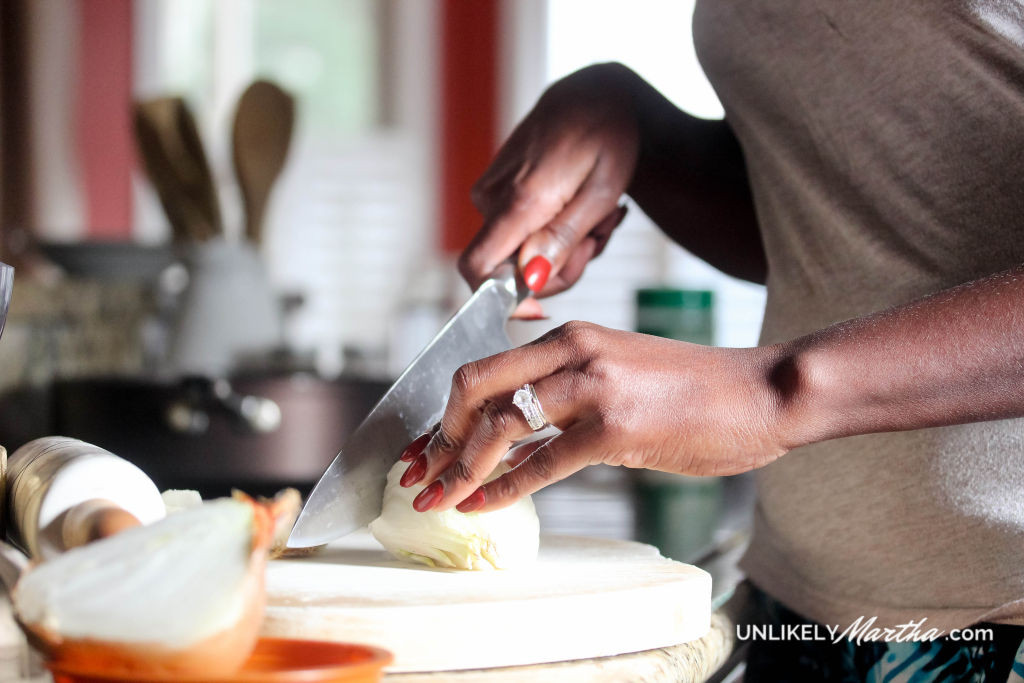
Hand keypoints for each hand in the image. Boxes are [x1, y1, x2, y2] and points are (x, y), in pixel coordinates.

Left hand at [396, 321, 789, 512]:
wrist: (759, 392)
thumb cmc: (692, 389)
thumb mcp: (618, 372)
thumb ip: (566, 392)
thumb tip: (516, 432)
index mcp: (569, 336)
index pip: (484, 368)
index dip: (444, 411)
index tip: (425, 444)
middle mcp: (572, 351)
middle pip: (473, 386)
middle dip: (438, 435)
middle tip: (423, 471)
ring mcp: (592, 387)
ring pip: (499, 425)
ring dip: (459, 467)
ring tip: (436, 497)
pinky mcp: (615, 428)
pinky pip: (540, 463)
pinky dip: (502, 488)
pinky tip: (479, 505)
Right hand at [460, 63, 640, 316]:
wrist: (593, 94)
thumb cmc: (606, 136)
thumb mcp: (602, 193)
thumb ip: (562, 239)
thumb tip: (528, 279)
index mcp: (520, 199)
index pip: (477, 269)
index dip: (502, 300)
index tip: (540, 307)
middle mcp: (494, 196)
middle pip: (512, 270)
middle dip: (560, 266)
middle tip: (598, 235)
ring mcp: (490, 192)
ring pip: (521, 253)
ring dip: (563, 246)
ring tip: (595, 213)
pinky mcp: (495, 190)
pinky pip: (520, 232)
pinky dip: (553, 230)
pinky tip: (576, 207)